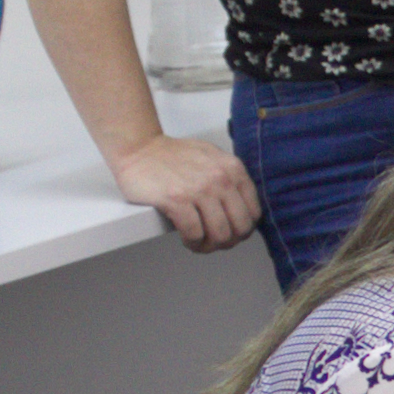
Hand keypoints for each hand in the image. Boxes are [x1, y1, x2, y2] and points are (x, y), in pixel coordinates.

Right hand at [110, 132, 261, 253]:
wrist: (139, 148)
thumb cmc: (173, 156)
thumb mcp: (212, 157)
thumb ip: (230, 178)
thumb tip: (244, 210)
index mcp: (232, 168)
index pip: (253, 212)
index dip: (244, 229)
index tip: (231, 232)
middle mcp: (220, 178)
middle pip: (240, 227)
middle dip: (230, 241)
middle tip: (215, 242)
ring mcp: (199, 189)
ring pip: (220, 234)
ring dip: (210, 246)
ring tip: (199, 242)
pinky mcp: (176, 200)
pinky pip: (195, 234)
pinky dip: (193, 243)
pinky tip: (187, 239)